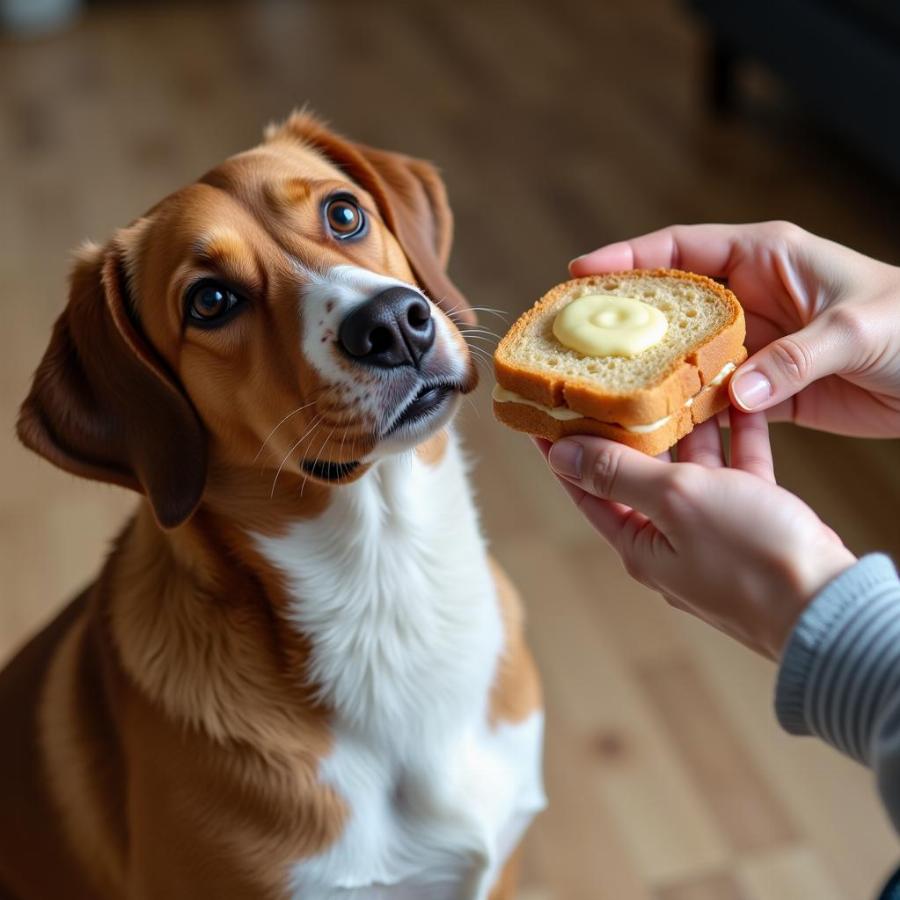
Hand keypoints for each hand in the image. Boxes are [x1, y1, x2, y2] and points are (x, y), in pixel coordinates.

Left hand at [538, 410, 856, 658]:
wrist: (830, 605)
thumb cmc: (750, 560)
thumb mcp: (675, 503)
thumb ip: (619, 474)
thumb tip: (562, 455)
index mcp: (638, 544)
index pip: (587, 489)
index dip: (567, 452)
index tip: (550, 414)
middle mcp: (670, 539)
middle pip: (640, 473)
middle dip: (634, 427)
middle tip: (621, 381)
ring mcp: (713, 530)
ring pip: (693, 466)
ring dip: (689, 425)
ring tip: (681, 377)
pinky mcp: (754, 520)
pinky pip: (738, 468)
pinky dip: (737, 436)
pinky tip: (737, 399)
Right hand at [571, 222, 899, 436]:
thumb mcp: (858, 326)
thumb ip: (796, 356)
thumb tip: (737, 392)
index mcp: (763, 259)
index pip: (680, 251)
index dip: (628, 260)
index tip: (581, 275)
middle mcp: (749, 300)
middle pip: (669, 309)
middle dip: (623, 323)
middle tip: (575, 342)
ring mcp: (752, 348)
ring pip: (683, 359)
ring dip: (648, 376)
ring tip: (603, 393)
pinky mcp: (762, 391)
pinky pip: (711, 401)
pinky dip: (684, 415)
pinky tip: (655, 429)